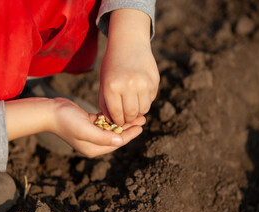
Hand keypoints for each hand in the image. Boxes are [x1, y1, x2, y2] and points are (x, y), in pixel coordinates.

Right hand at [51, 98, 145, 157]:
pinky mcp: (88, 123)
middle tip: (143, 118)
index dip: (130, 135)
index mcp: (93, 148)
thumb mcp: (86, 130)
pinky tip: (121, 111)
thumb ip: (103, 137)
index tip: (141, 126)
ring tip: (135, 114)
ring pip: (111, 128)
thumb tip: (120, 142)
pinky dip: (112, 117)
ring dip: (122, 121)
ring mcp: (91, 133)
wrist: (49, 111)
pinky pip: (104, 122)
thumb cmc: (66, 120)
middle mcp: (93, 143)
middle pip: (116, 136)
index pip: (117, 143)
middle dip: (129, 127)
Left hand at [99, 9, 159, 125]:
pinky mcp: (154, 81)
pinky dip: (145, 101)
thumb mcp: (104, 83)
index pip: (117, 114)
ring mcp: (144, 83)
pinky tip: (139, 92)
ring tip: (132, 104)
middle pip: (131, 114)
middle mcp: (129, 86)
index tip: (118, 120)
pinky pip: (151, 100)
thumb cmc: (113, 66)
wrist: (129, 43)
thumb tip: (112, 122)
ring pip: (143, 109)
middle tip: (126, 116)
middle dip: (128, 119)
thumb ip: (106, 103)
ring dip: (138, 111)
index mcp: (112, 87)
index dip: (118, 121)